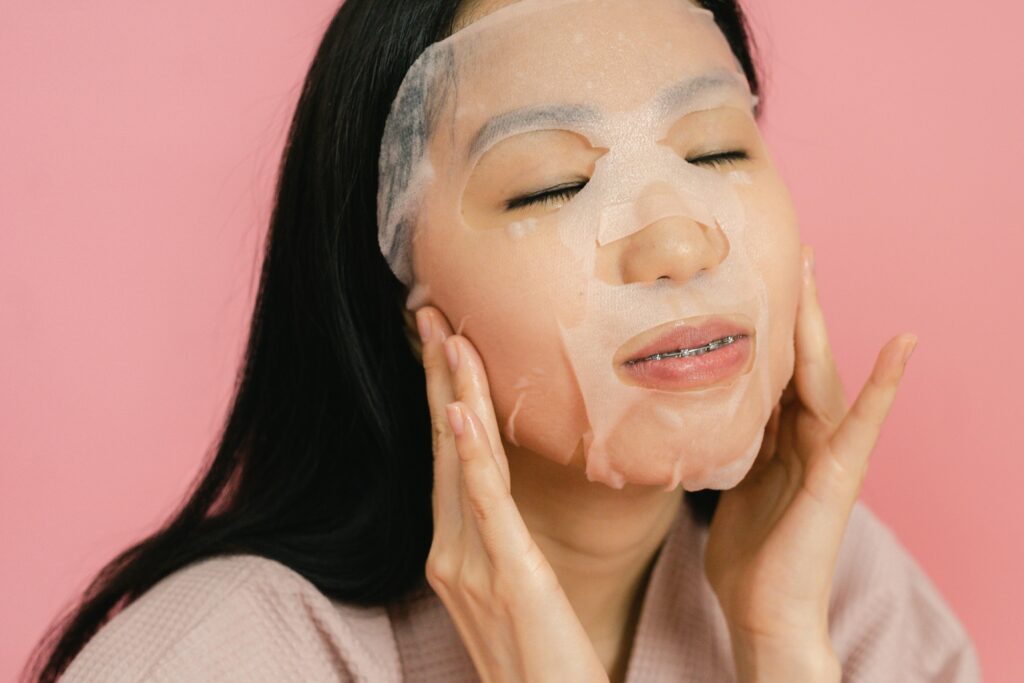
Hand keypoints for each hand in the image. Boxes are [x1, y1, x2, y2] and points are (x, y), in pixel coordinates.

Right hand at [415, 306, 608, 682]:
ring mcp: (470, 566)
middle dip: (436, 376)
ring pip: (459, 461)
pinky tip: (460, 410)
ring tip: (445, 336)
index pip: (447, 458)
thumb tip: (507, 504)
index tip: (442, 343)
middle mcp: (451, 553)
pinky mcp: (507, 579)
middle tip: (429, 313)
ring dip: (452, 392)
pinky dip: (470, 454)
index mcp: (455, 552)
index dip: (443, 396)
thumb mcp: (517, 597)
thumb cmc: (542, 666)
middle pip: (443, 446)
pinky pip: (485, 504)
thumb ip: (504, 549)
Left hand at [704, 246, 917, 681]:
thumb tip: (694, 414)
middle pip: (796, 360)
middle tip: (786, 251)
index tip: (747, 278)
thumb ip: (725, 445)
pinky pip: (864, 424)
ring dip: (817, 323)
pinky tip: (904, 345)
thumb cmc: (747, 557)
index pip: (770, 369)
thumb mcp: (727, 486)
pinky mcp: (839, 476)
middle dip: (790, 308)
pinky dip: (886, 385)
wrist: (763, 613)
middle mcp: (804, 437)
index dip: (761, 326)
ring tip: (812, 270)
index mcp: (776, 438)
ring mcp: (825, 453)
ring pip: (821, 375)